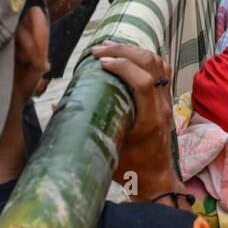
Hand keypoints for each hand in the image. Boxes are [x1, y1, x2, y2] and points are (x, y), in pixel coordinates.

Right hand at [91, 42, 182, 198]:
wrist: (157, 179)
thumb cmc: (131, 170)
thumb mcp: (106, 150)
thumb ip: (85, 128)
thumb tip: (59, 105)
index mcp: (149, 121)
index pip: (143, 83)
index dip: (122, 66)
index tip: (100, 62)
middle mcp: (162, 108)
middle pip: (151, 66)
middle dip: (124, 51)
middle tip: (98, 50)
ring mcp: (167, 102)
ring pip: (158, 63)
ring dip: (134, 50)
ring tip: (109, 47)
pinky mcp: (167, 100)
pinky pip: (162, 70)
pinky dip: (145, 57)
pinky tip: (127, 55)